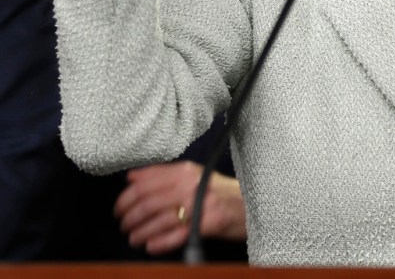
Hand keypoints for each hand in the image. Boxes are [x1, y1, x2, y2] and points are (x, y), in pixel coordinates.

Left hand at [114, 161, 246, 254]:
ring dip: (141, 233)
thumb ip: (162, 175)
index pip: (145, 184)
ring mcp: (202, 203)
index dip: (125, 199)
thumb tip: (130, 177)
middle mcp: (192, 184)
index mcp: (186, 171)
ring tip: (134, 239)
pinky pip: (177, 235)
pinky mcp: (209, 223)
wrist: (252, 205)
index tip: (118, 210)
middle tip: (124, 227)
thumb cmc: (220, 192)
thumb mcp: (194, 176)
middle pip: (148, 202)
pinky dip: (159, 243)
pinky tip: (151, 246)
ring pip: (159, 220)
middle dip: (130, 218)